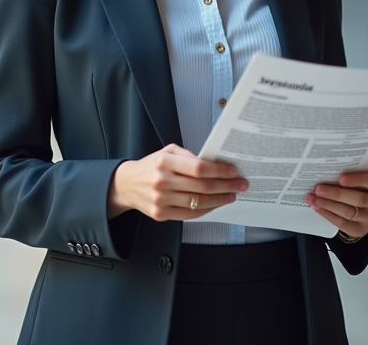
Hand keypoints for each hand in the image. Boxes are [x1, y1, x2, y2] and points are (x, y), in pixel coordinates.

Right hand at [108, 144, 248, 221]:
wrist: (126, 184)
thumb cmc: (150, 166)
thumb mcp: (166, 152)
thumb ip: (188, 156)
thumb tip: (214, 164)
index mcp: (164, 162)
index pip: (199, 168)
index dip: (219, 171)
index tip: (233, 172)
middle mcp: (162, 181)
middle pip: (202, 186)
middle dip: (226, 186)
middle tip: (240, 184)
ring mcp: (161, 200)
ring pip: (199, 202)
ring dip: (219, 200)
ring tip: (230, 195)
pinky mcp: (161, 214)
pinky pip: (190, 214)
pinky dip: (206, 210)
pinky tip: (215, 204)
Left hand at [305, 170, 367, 240]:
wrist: (361, 207)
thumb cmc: (358, 186)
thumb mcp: (357, 176)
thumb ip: (349, 174)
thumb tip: (327, 172)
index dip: (357, 179)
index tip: (340, 178)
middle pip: (359, 199)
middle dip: (336, 194)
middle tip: (319, 189)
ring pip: (349, 212)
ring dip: (328, 205)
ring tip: (313, 198)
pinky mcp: (362, 229)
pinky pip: (343, 224)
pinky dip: (328, 215)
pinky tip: (317, 207)